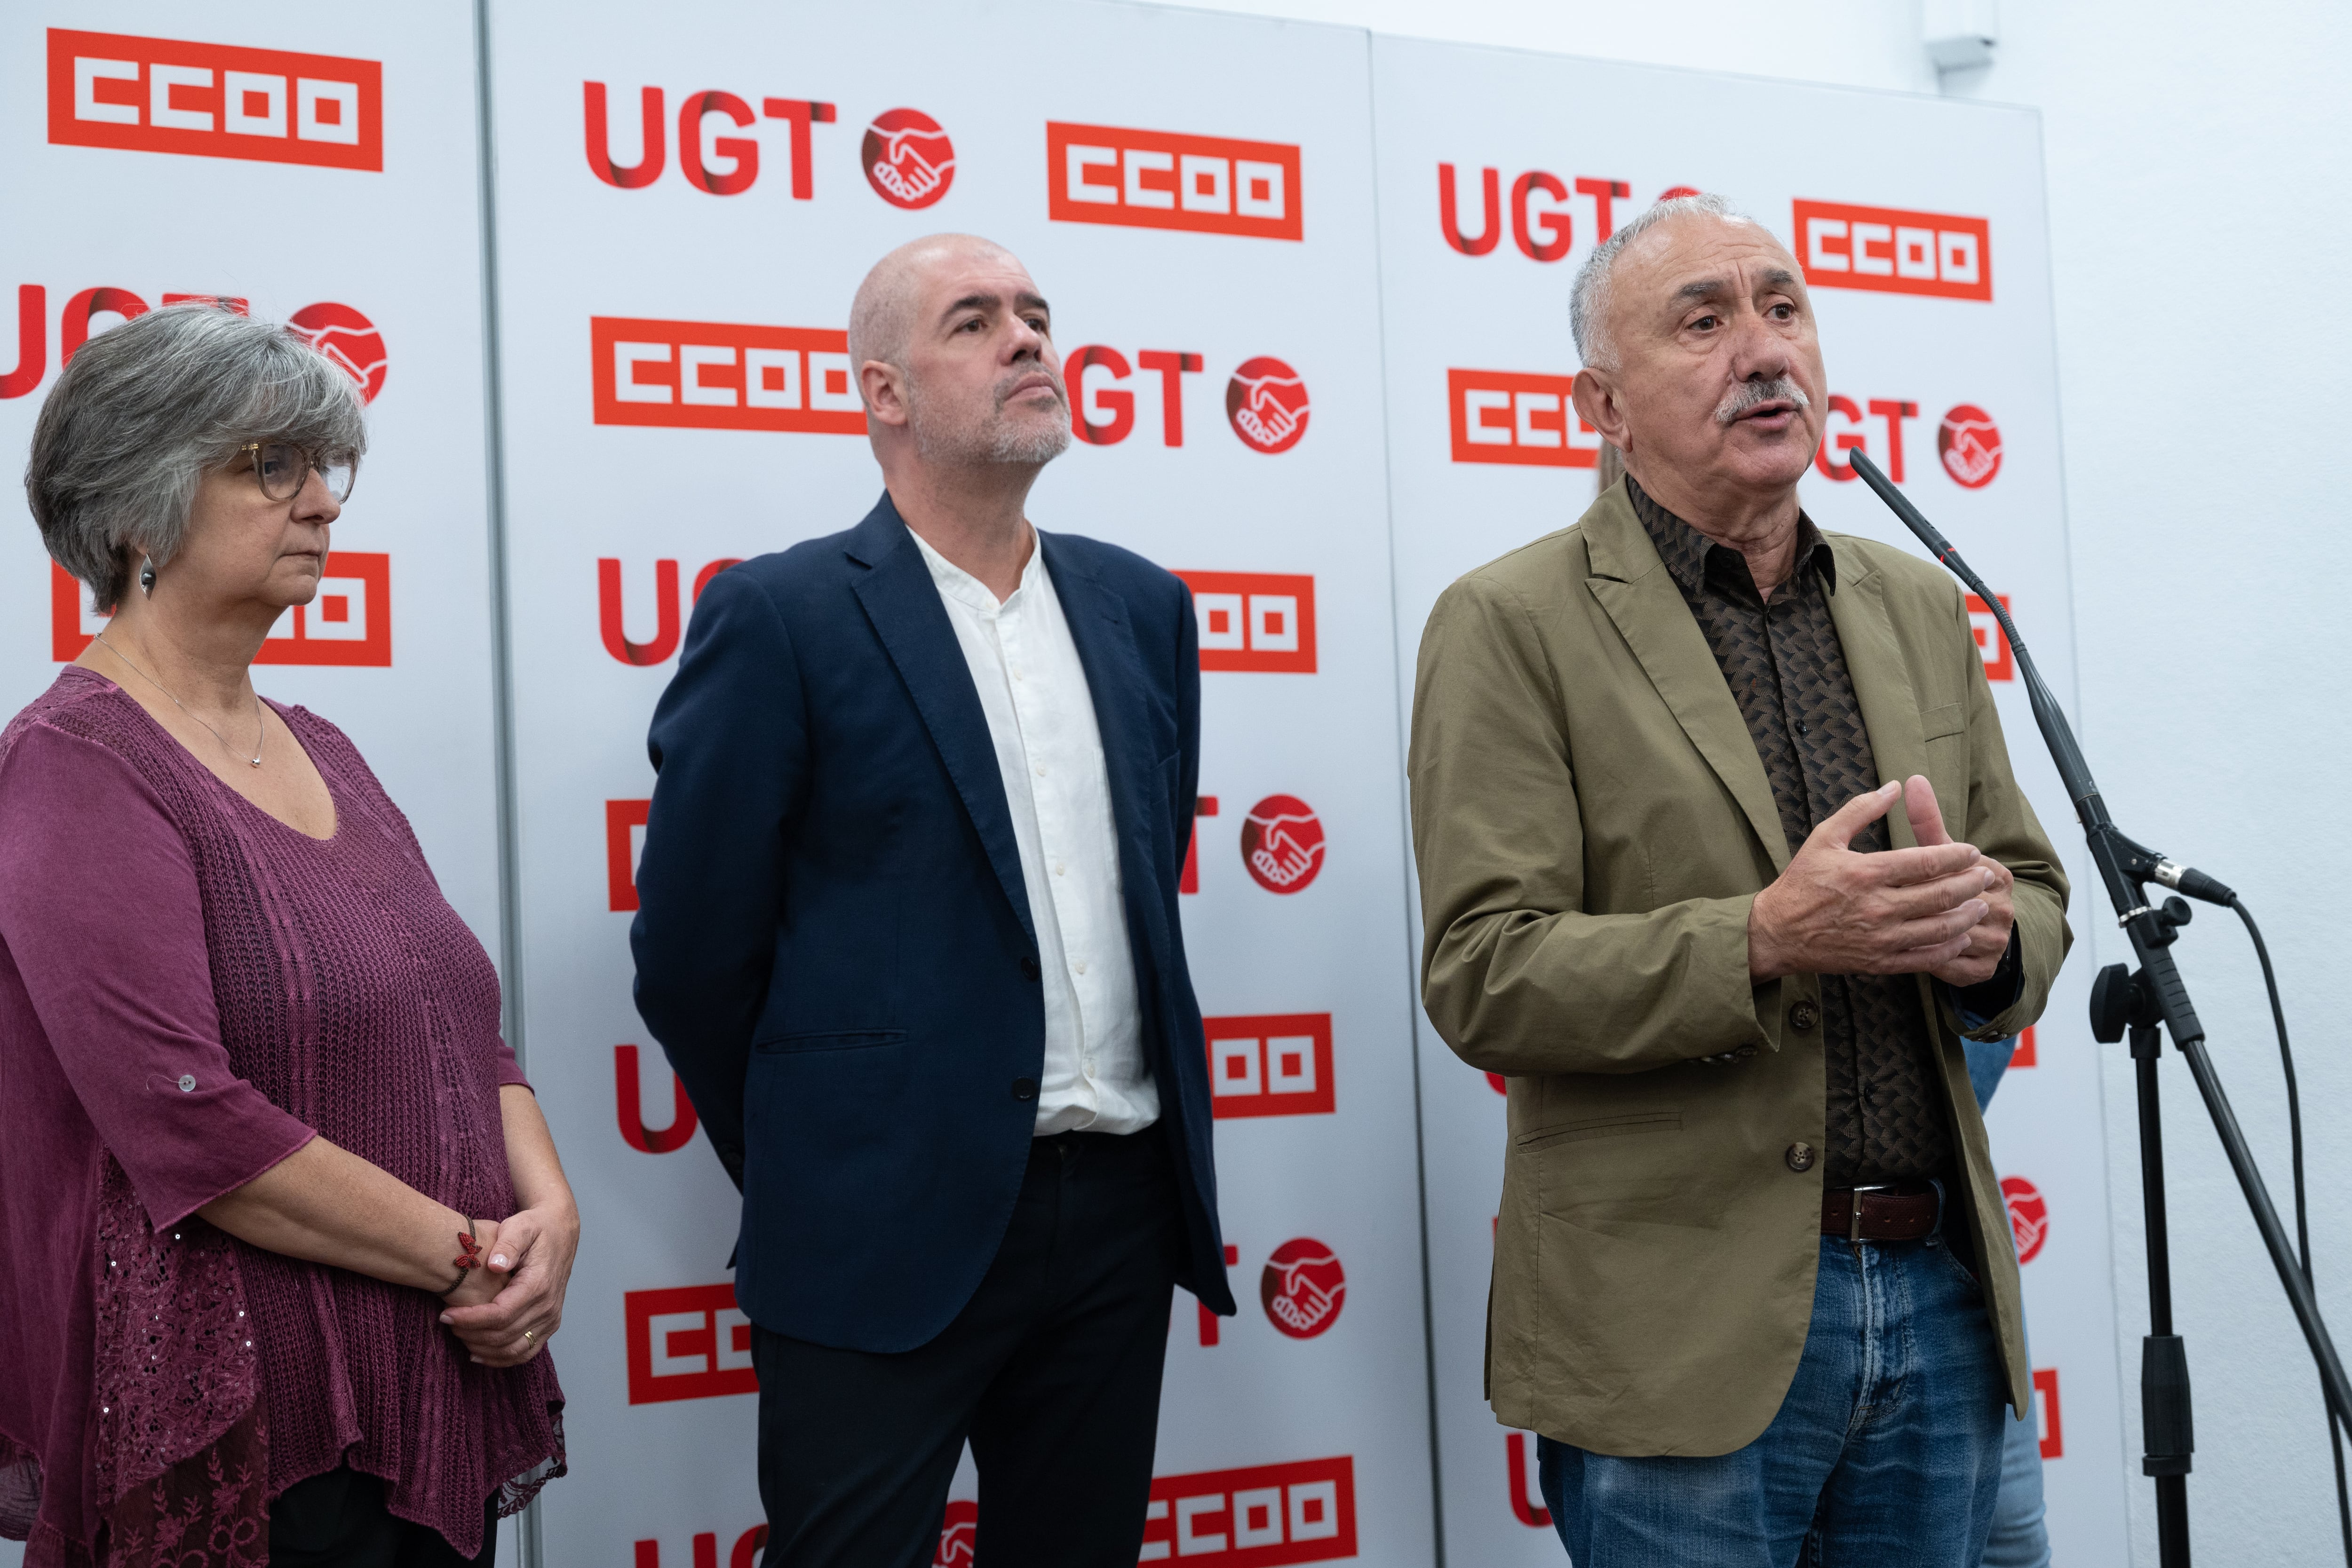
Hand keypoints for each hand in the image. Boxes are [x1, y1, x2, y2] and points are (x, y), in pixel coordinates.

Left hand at [439, 1202, 577, 1366]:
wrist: (560, 1233)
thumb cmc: (536, 1228)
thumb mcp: (521, 1226)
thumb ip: (508, 1243)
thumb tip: (495, 1265)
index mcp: (539, 1285)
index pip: (500, 1315)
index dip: (470, 1319)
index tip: (445, 1314)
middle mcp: (548, 1307)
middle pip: (503, 1336)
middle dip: (469, 1333)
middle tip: (446, 1321)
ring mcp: (551, 1319)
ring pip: (512, 1350)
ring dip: (482, 1348)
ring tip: (458, 1334)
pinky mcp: (549, 1325)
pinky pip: (524, 1353)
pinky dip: (500, 1359)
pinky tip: (477, 1353)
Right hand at [1748, 777, 1993, 981]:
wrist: (1776, 933)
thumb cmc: (1800, 882)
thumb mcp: (1824, 837)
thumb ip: (1861, 809)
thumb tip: (1894, 787)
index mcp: (1866, 872)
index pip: (1927, 862)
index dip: (1957, 856)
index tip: (1972, 852)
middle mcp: (1877, 906)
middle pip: (1942, 895)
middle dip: (1971, 884)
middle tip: (1985, 876)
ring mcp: (1881, 937)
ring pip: (1941, 928)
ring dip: (1967, 916)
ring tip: (1979, 905)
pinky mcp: (1879, 961)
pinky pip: (1926, 958)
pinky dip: (1949, 947)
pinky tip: (1959, 936)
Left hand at [1901, 773, 2013, 985]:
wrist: (1984, 927)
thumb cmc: (1953, 881)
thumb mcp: (1945, 849)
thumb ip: (1928, 820)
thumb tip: (1913, 780)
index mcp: (1997, 876)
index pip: (1954, 873)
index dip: (1920, 874)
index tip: (1886, 874)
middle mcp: (2001, 910)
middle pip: (1951, 905)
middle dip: (1913, 902)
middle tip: (1877, 899)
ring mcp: (1995, 942)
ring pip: (1948, 937)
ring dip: (1916, 932)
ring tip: (1884, 923)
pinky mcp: (1981, 970)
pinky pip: (1949, 965)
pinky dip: (1925, 958)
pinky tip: (1900, 949)